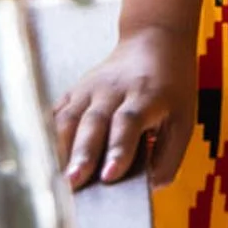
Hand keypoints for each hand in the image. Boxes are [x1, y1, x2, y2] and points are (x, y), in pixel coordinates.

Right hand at [52, 24, 196, 190]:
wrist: (155, 39)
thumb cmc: (171, 86)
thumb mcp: (184, 117)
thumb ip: (169, 154)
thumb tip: (149, 188)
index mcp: (145, 95)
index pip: (128, 123)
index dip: (119, 149)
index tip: (109, 176)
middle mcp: (114, 90)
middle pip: (94, 122)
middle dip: (83, 154)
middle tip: (73, 183)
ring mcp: (91, 88)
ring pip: (70, 117)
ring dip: (60, 148)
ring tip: (55, 178)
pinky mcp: (76, 90)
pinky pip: (58, 113)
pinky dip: (48, 136)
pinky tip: (43, 158)